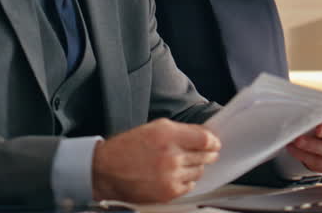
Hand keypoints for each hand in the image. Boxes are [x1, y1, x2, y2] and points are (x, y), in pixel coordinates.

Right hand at [92, 119, 220, 202]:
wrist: (107, 170)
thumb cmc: (128, 147)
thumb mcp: (154, 128)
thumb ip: (181, 130)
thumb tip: (204, 136)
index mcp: (168, 135)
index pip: (205, 139)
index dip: (213, 141)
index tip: (214, 143)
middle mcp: (171, 156)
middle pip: (205, 156)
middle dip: (207, 154)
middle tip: (206, 153)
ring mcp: (170, 176)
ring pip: (199, 172)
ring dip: (195, 167)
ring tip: (182, 164)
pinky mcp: (168, 192)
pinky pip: (190, 186)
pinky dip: (186, 181)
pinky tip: (175, 175)